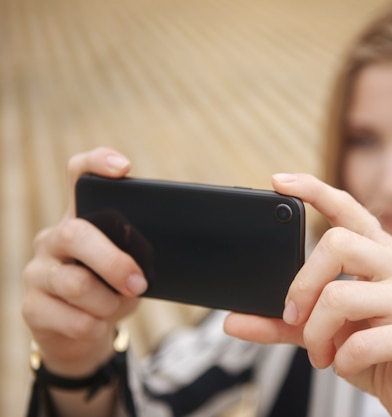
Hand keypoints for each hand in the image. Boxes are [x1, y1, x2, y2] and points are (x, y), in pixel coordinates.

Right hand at [22, 148, 146, 377]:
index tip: (124, 168)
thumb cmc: (112, 291)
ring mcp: (37, 272)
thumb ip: (138, 255)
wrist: (82, 335)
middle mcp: (53, 239)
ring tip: (117, 306)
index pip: (79, 176)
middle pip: (76, 234)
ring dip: (109, 302)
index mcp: (81, 220)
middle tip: (138, 283)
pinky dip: (97, 326)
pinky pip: (74, 319)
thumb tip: (159, 261)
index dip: (97, 164)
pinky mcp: (32, 308)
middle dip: (114, 262)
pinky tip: (97, 324)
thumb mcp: (131, 268)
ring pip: (76, 284)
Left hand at [224, 173, 391, 416]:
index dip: (315, 191)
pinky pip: (360, 342)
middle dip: (303, 286)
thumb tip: (233, 320)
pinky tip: (349, 365)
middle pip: (337, 244)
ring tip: (323, 353)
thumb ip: (281, 322)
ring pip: (341, 296)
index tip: (278, 182)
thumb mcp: (321, 331)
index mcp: (381, 256)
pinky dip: (341, 361)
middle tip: (295, 317)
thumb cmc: (374, 353)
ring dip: (317, 333)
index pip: (350, 210)